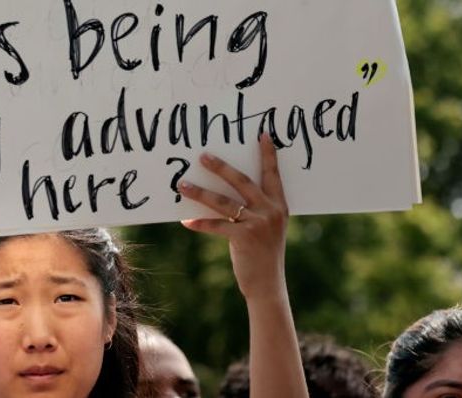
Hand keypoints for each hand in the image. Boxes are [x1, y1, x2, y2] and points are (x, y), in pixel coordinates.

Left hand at [179, 134, 288, 298]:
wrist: (268, 284)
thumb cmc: (264, 255)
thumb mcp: (268, 228)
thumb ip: (257, 210)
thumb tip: (229, 194)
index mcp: (280, 206)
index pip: (272, 175)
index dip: (268, 155)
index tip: (262, 135)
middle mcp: (271, 211)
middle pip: (243, 182)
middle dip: (221, 167)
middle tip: (202, 155)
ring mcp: (258, 224)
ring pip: (224, 202)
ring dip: (200, 192)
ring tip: (181, 185)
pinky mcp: (244, 238)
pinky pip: (217, 226)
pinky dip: (200, 223)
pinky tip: (186, 220)